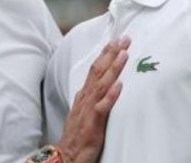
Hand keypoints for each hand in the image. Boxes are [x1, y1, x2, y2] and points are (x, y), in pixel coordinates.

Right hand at [56, 36, 129, 162]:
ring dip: (113, 68)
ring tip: (124, 54)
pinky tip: (120, 84)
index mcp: (84, 95)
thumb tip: (87, 86)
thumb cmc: (76, 135)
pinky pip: (103, 107)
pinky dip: (111, 95)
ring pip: (102, 84)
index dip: (105, 54)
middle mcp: (85, 98)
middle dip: (112, 54)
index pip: (95, 69)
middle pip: (98, 71)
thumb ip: (86, 98)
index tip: (116, 41)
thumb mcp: (80, 112)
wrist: (66, 156)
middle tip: (124, 39)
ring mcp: (89, 109)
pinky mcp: (93, 123)